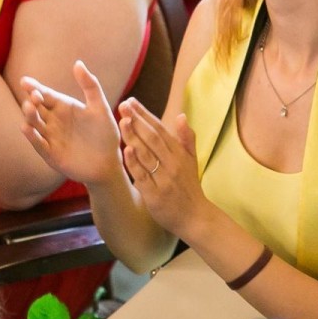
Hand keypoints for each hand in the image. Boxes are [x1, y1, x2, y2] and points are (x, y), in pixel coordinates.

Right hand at [20, 62, 124, 186]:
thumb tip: (77, 63)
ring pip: (35, 125)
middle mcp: (53, 121)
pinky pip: (39, 144)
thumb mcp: (100, 108)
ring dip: (30, 116)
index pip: (45, 95)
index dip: (34, 88)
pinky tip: (27, 128)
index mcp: (63, 107)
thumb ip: (90, 86)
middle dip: (32, 101)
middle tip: (33, 96)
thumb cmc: (105, 134)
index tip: (25, 81)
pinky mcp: (51, 154)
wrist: (109, 163)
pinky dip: (32, 137)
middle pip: (37, 108)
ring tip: (30, 108)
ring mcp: (51, 137)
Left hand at [117, 98, 206, 236]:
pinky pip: (143, 176)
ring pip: (147, 154)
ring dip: (134, 137)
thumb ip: (187, 138)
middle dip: (137, 120)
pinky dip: (134, 163)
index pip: (160, 129)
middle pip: (153, 138)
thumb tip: (181, 116)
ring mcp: (163, 179)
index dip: (145, 114)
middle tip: (123, 105)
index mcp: (179, 154)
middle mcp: (172, 164)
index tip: (132, 101)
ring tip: (122, 121)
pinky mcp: (155, 194)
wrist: (195, 217)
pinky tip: (126, 150)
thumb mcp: (192, 161)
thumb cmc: (190, 187)